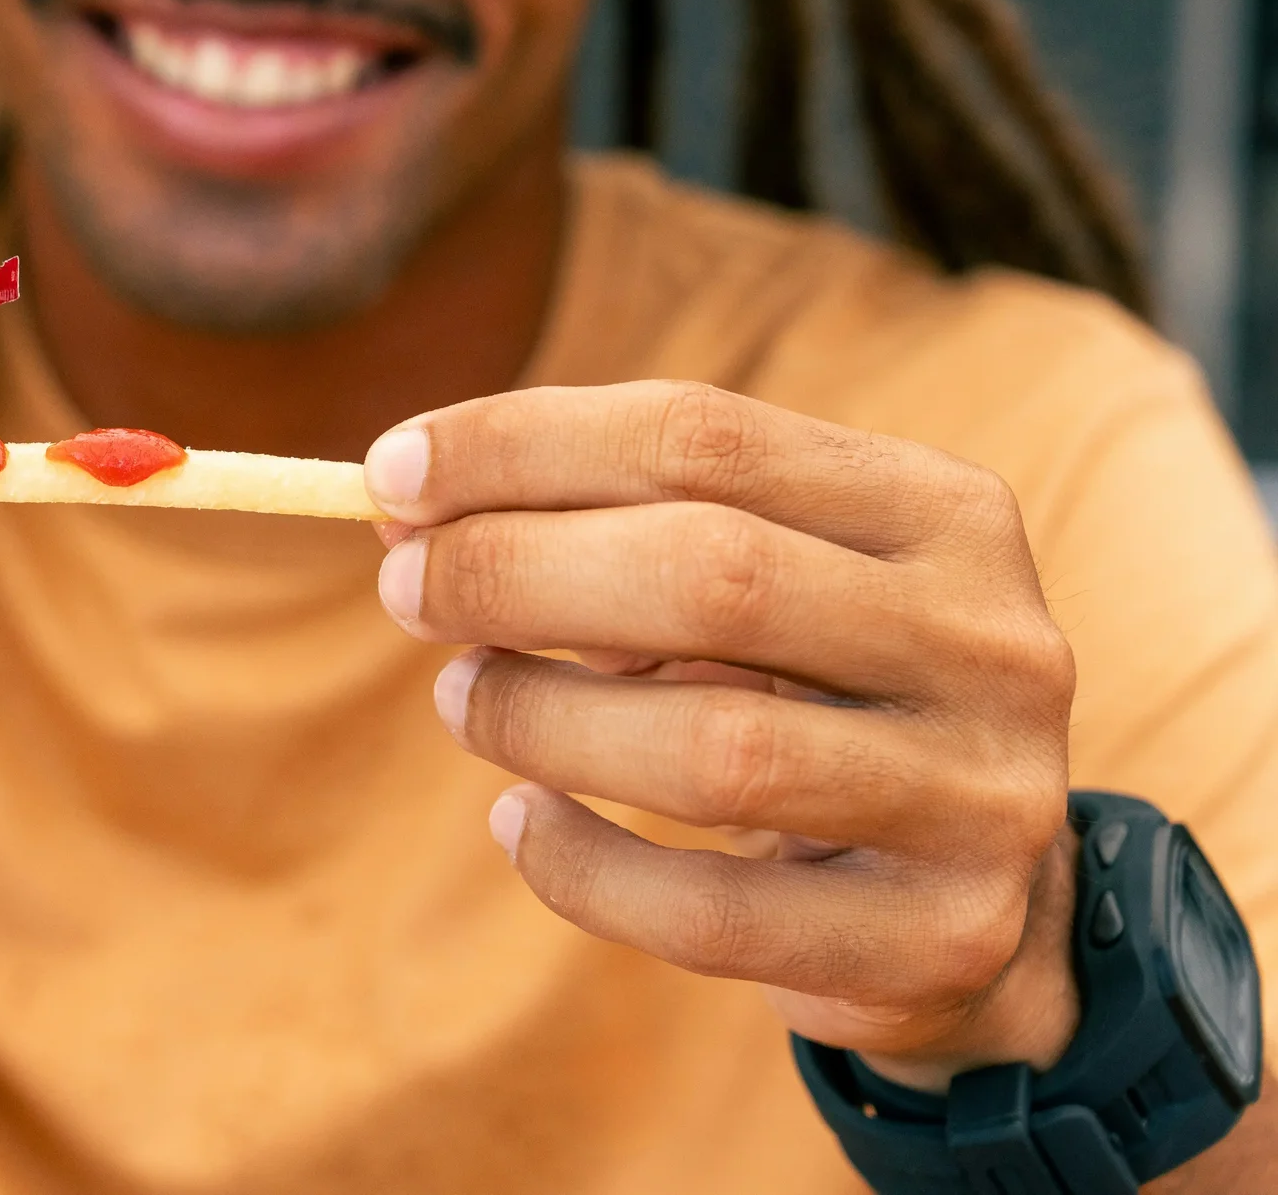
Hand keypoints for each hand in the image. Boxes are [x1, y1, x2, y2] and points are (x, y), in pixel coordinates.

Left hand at [364, 381, 1081, 1087]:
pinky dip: (580, 867)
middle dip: (518, 573)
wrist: (972, 902)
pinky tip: (520, 822)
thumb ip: (605, 526)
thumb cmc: (811, 697)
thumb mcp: (750, 584)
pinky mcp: (936, 938)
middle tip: (405, 591)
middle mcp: (986, 640)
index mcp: (939, 508)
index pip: (703, 437)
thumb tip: (404, 501)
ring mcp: (979, 797)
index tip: (388, 473)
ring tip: (460, 698)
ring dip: (538, 717)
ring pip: (714, 751)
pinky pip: (709, 914)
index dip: (524, 445)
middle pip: (715, 574)